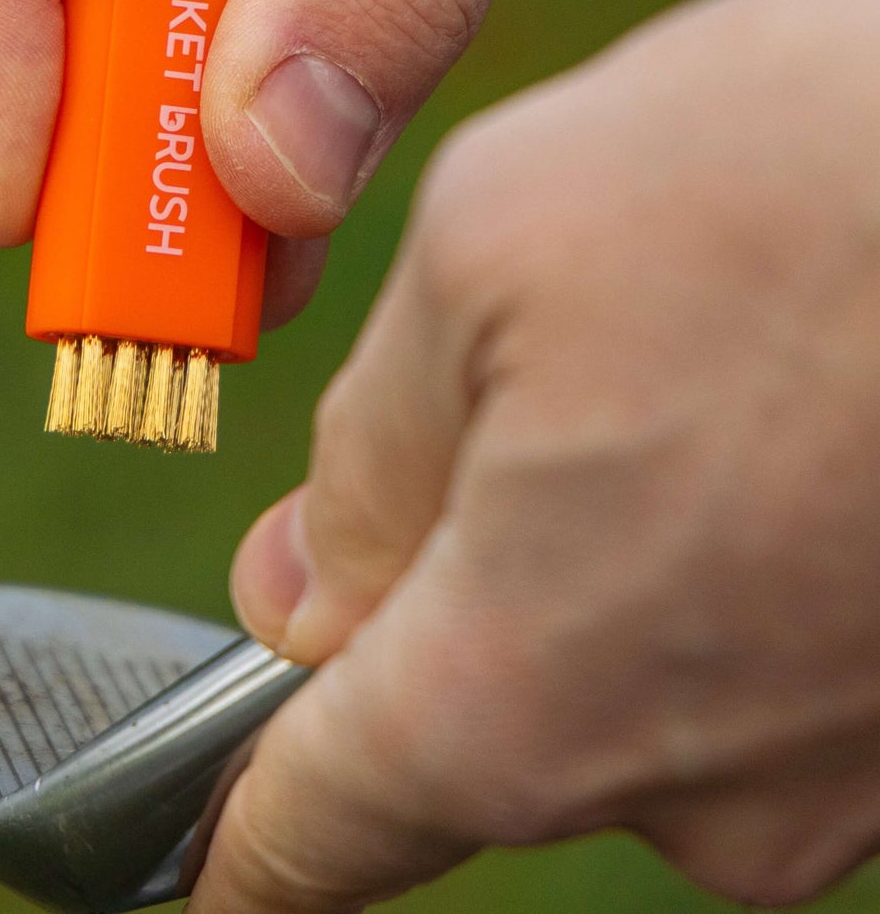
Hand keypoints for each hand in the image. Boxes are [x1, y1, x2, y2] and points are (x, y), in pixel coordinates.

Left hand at [195, 0, 879, 911]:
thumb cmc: (819, 175)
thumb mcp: (495, 247)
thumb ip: (369, 450)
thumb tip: (303, 592)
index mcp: (533, 683)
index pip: (322, 828)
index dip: (247, 841)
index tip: (206, 862)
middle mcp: (703, 789)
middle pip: (473, 724)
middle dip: (442, 591)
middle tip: (509, 399)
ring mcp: (850, 779)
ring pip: (626, 681)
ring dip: (607, 543)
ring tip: (690, 367)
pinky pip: (762, 657)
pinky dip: (726, 545)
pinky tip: (781, 407)